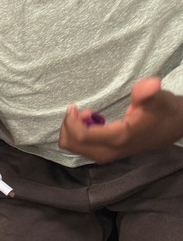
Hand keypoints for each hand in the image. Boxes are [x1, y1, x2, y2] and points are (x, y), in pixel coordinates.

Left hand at [59, 77, 182, 162]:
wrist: (172, 128)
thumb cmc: (163, 112)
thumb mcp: (158, 98)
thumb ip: (148, 92)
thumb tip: (150, 84)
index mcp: (118, 138)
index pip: (82, 136)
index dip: (71, 122)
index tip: (73, 107)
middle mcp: (109, 151)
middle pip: (72, 144)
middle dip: (68, 126)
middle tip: (77, 110)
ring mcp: (106, 155)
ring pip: (74, 148)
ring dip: (72, 130)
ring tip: (85, 115)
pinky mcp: (105, 154)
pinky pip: (81, 148)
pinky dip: (78, 135)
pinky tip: (90, 122)